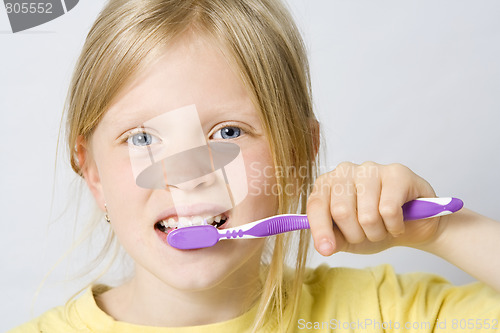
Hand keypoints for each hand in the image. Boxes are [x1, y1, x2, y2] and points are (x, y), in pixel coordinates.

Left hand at [306, 162, 440, 255]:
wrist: (411, 227)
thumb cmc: (374, 227)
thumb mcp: (347, 238)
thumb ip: (331, 239)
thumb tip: (324, 246)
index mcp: (328, 184)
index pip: (317, 204)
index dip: (320, 229)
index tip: (326, 249)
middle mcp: (346, 171)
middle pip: (342, 211)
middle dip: (356, 234)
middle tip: (367, 234)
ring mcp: (371, 169)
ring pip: (367, 215)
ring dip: (377, 232)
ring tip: (383, 227)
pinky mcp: (397, 173)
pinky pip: (389, 210)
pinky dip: (394, 226)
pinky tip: (398, 222)